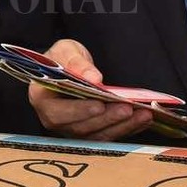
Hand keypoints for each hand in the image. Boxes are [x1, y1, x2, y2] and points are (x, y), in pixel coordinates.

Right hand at [27, 39, 152, 140]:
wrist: (69, 68)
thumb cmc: (62, 59)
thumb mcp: (65, 51)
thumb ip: (76, 62)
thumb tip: (93, 78)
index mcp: (42, 99)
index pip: (58, 113)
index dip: (79, 111)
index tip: (99, 104)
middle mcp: (55, 120)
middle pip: (81, 127)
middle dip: (107, 118)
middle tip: (127, 108)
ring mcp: (72, 130)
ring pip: (98, 135)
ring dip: (121, 126)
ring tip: (143, 114)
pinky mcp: (90, 133)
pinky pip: (109, 136)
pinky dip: (128, 129)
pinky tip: (143, 120)